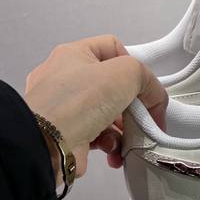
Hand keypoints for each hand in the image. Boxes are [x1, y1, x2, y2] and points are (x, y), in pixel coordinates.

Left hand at [24, 35, 166, 179]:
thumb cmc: (74, 103)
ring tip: (128, 138)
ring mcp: (64, 107)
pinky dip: (110, 144)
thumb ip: (146, 77)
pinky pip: (97, 135)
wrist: (47, 144)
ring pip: (107, 114)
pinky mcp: (66, 133)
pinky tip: (113, 150)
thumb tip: (152, 96)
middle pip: (113, 87)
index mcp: (73, 54)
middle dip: (132, 105)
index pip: (113, 48)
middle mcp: (65, 79)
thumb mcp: (126, 73)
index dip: (134, 65)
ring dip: (123, 129)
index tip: (144, 85)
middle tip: (142, 116)